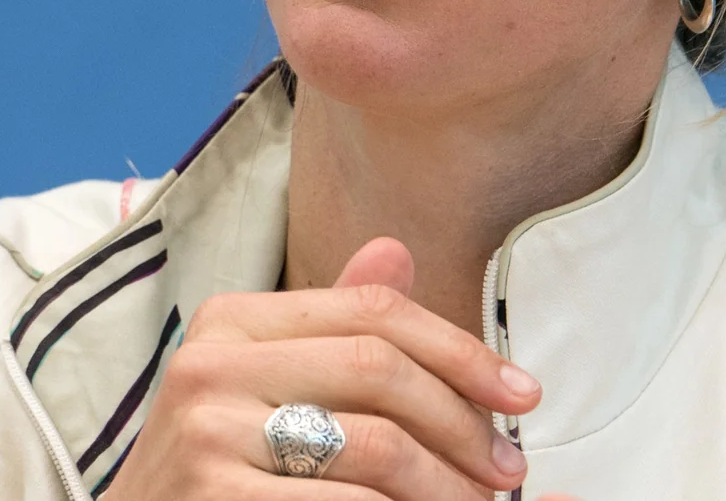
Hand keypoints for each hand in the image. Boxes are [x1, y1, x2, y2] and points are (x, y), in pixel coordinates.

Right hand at [103, 237, 541, 499]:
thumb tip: (397, 250)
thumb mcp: (268, 384)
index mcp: (233, 319)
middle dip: (462, 420)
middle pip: (379, 368)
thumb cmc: (220, 468)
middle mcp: (211, 361)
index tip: (520, 391)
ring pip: (374, 444)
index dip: (459, 348)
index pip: (372, 311)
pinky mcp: (211, 497)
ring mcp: (205, 432)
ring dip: (445, 483)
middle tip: (508, 469)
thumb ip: (335, 325)